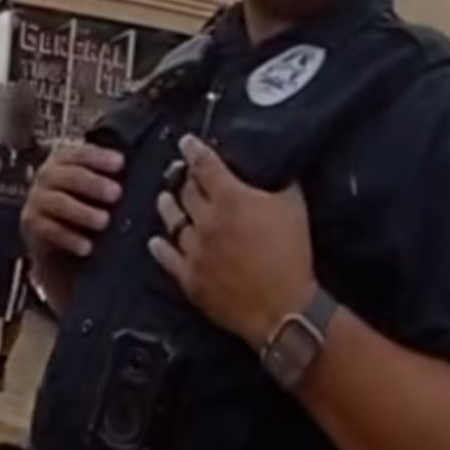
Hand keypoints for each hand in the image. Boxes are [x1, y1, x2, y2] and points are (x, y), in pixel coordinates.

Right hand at [21, 141, 124, 259]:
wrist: (60, 244)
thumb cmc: (88, 208)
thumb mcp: (99, 190)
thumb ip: (114, 180)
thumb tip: (147, 176)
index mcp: (65, 160)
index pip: (81, 153)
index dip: (100, 157)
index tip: (121, 163)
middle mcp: (47, 176)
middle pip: (68, 175)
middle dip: (93, 184)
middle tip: (116, 194)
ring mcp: (37, 199)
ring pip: (58, 202)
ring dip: (82, 212)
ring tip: (104, 221)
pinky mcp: (31, 224)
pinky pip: (49, 230)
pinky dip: (69, 238)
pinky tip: (87, 246)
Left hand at [149, 134, 316, 348]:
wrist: (283, 306)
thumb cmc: (293, 255)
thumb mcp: (294, 208)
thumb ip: (281, 184)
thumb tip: (278, 166)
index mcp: (231, 199)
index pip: (205, 166)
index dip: (194, 151)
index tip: (186, 142)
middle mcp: (206, 220)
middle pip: (187, 192)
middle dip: (184, 179)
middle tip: (181, 174)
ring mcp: (193, 250)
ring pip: (172, 221)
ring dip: (168, 207)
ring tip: (164, 198)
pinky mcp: (188, 277)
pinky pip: (167, 256)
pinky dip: (160, 247)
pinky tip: (155, 241)